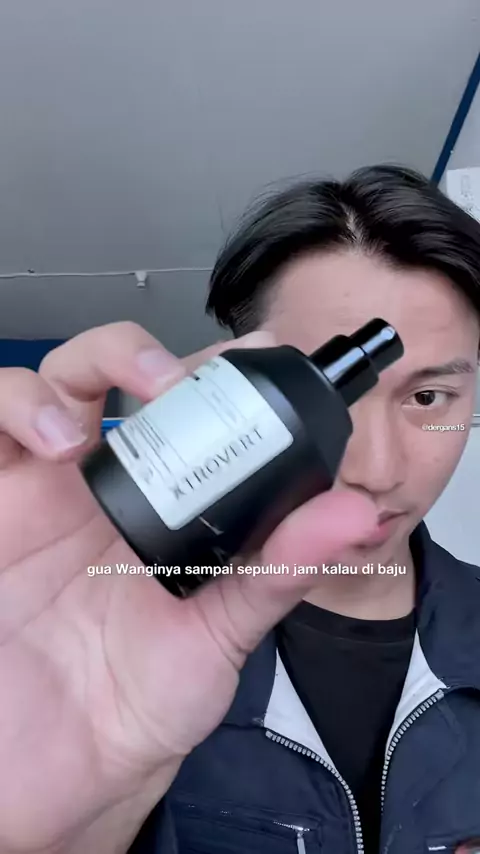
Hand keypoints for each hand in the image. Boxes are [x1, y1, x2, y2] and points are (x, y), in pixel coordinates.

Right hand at [0, 322, 376, 853]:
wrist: (65, 767)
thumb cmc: (140, 703)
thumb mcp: (221, 635)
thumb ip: (279, 569)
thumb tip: (351, 513)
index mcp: (163, 509)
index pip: (189, 415)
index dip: (217, 376)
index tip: (258, 358)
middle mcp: (102, 489)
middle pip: (119, 377)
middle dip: (154, 355)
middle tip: (188, 378)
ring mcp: (41, 490)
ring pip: (53, 381)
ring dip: (95, 362)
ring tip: (134, 396)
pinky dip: (18, 408)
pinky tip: (54, 437)